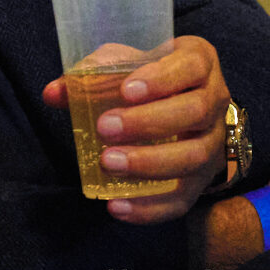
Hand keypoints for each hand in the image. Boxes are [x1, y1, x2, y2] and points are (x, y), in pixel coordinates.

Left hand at [43, 35, 227, 223]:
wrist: (179, 106)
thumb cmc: (145, 78)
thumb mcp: (122, 64)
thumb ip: (89, 74)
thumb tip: (54, 93)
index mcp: (198, 62)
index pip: (191, 67)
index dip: (162, 79)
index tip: (126, 91)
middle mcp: (215, 101)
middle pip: (195, 112)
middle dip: (148, 123)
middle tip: (104, 128)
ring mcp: (213, 143)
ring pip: (194, 156)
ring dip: (149, 163)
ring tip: (107, 163)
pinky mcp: (202, 179)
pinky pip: (184, 199)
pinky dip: (151, 208)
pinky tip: (117, 206)